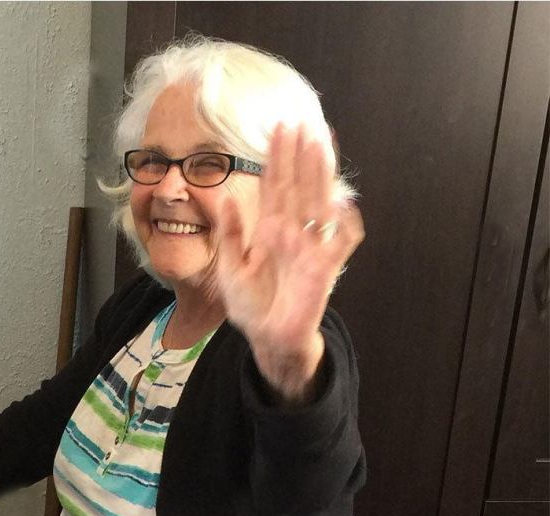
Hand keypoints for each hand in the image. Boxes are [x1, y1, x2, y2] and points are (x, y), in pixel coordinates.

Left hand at [216, 124, 363, 401]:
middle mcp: (292, 232)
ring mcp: (310, 248)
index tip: (278, 128)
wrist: (267, 338)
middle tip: (301, 122)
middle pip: (298, 185)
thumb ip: (230, 234)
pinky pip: (342, 242)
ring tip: (320, 144)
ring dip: (321, 173)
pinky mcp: (324, 269)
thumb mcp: (231, 268)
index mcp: (270, 230)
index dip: (277, 158)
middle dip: (300, 154)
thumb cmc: (251, 305)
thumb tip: (225, 198)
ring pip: (319, 202)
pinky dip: (345, 222)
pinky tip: (341, 200)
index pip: (275, 186)